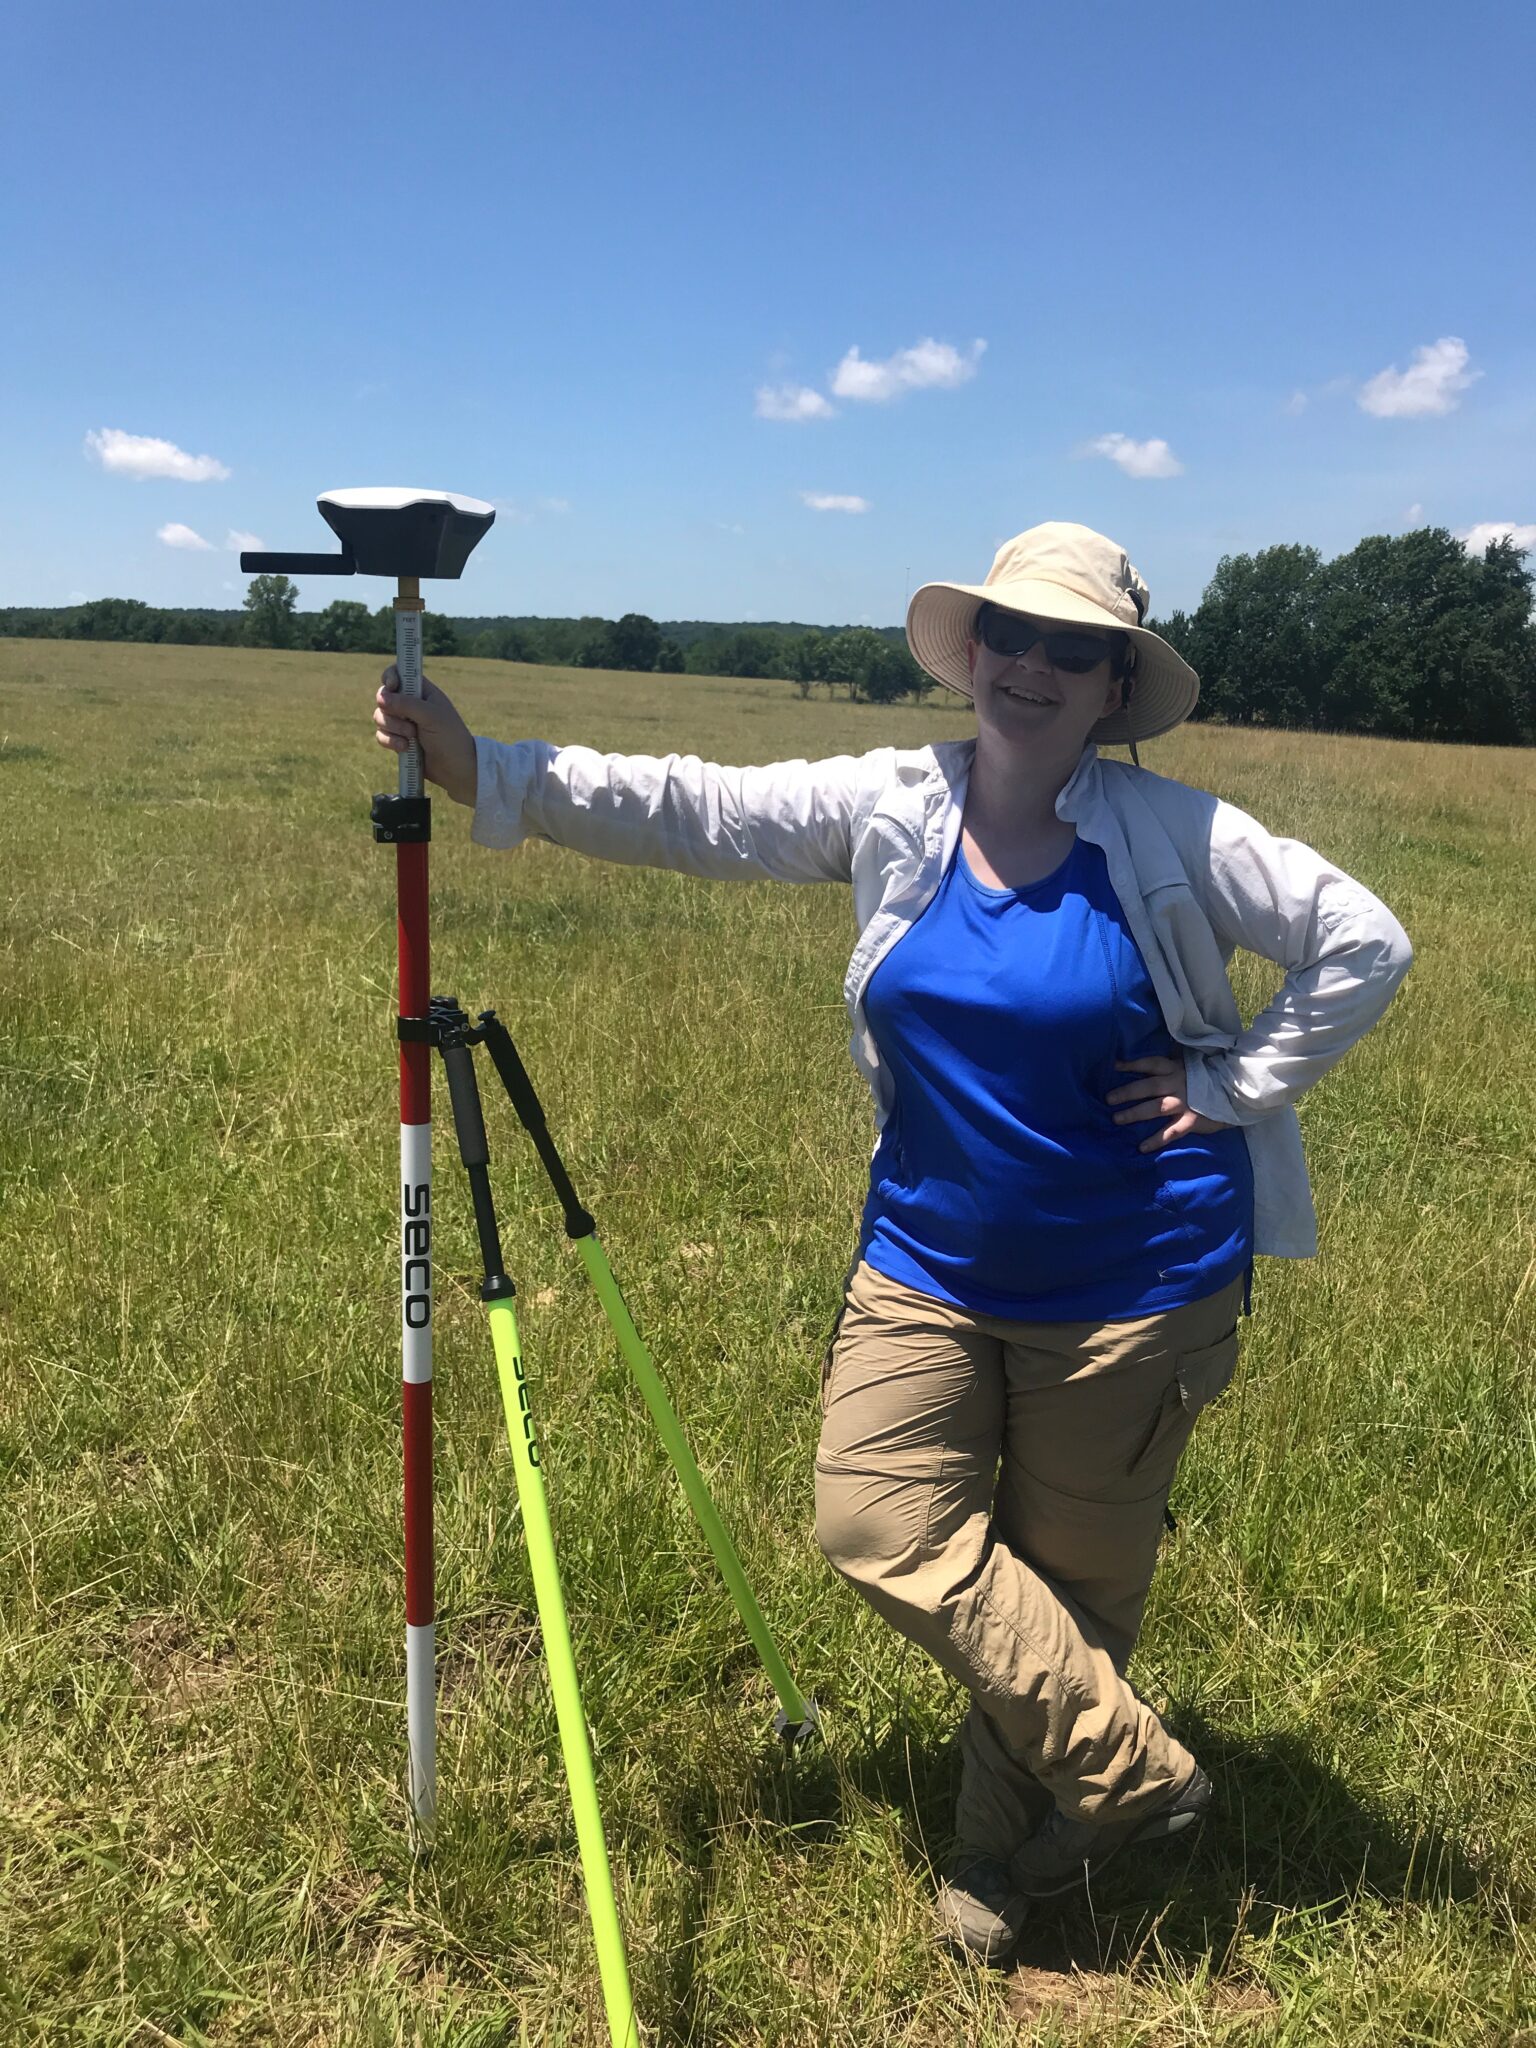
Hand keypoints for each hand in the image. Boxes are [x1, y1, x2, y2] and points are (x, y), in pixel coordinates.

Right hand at [373, 665, 477, 807]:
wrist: (456, 768)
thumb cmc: (450, 737)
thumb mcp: (431, 716)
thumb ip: (406, 704)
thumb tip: (380, 697)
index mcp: (422, 691)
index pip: (398, 673)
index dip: (390, 677)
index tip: (392, 686)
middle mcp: (410, 704)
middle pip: (383, 697)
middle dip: (391, 711)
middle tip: (410, 722)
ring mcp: (403, 722)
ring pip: (380, 717)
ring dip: (393, 728)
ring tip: (411, 738)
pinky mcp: (397, 740)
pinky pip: (380, 735)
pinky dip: (389, 741)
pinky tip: (405, 748)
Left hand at [1106, 1055, 1231, 1153]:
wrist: (1237, 1090)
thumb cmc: (1211, 1078)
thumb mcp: (1192, 1064)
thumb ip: (1175, 1064)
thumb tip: (1156, 1062)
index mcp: (1176, 1069)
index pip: (1150, 1063)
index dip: (1132, 1064)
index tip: (1115, 1065)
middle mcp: (1177, 1084)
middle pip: (1146, 1087)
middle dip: (1126, 1093)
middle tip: (1108, 1099)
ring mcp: (1184, 1103)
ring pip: (1154, 1108)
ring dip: (1134, 1114)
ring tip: (1116, 1119)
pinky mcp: (1191, 1121)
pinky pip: (1170, 1132)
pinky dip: (1155, 1140)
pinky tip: (1141, 1147)